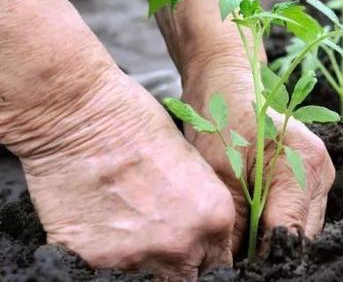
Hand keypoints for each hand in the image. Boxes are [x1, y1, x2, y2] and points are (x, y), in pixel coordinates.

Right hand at [7, 67, 235, 280]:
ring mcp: (138, 258)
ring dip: (140, 262)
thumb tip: (198, 236)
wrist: (82, 117)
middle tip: (159, 241)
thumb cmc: (138, 124)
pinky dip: (102, 256)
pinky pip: (104, 273)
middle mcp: (182, 245)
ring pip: (146, 280)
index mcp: (214, 218)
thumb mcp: (192, 164)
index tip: (192, 254)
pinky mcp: (94, 261)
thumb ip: (200, 208)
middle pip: (187, 278)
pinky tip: (98, 226)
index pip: (219, 264)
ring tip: (126, 230)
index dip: (203, 258)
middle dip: (178, 267)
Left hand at [181, 53, 335, 253]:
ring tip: (242, 244)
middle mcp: (321, 171)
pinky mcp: (312, 178)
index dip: (265, 258)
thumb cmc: (221, 118)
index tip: (240, 269)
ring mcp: (320, 175)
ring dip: (274, 240)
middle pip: (302, 236)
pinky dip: (276, 225)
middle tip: (237, 259)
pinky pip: (298, 215)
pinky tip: (253, 226)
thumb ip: (235, 225)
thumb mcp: (220, 175)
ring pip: (302, 229)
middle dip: (270, 252)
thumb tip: (234, 267)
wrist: (227, 84)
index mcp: (304, 164)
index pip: (290, 233)